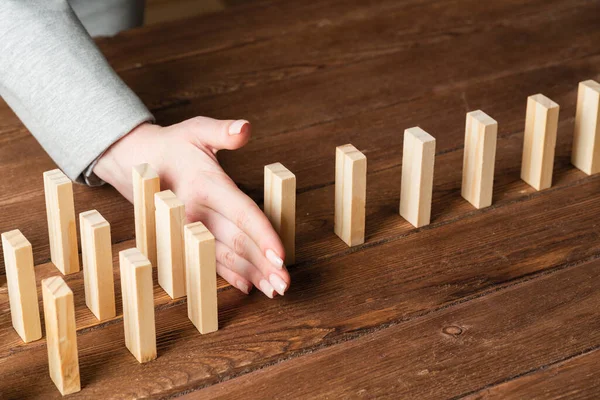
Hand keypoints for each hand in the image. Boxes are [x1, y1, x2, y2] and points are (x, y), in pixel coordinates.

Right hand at [93, 117, 290, 297]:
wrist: (133, 163)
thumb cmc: (174, 146)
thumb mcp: (197, 130)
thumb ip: (224, 131)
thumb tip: (246, 128)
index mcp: (205, 185)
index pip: (241, 214)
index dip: (263, 236)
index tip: (281, 256)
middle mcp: (195, 212)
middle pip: (237, 242)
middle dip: (263, 265)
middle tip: (285, 284)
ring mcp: (187, 230)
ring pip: (225, 258)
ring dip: (251, 275)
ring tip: (274, 290)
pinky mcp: (184, 240)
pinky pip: (209, 261)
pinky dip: (230, 275)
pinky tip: (248, 286)